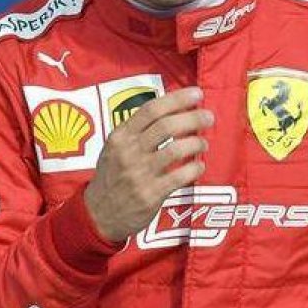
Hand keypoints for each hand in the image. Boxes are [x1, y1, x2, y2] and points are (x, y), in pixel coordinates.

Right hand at [82, 87, 211, 241]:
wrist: (98, 213)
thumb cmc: (112, 176)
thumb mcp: (114, 148)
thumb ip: (136, 131)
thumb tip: (170, 110)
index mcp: (120, 136)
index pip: (151, 110)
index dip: (177, 99)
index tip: (197, 94)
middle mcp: (129, 152)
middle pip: (166, 126)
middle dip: (192, 118)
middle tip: (208, 116)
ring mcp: (139, 174)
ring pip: (175, 150)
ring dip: (196, 143)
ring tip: (202, 144)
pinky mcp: (150, 194)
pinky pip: (180, 177)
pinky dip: (194, 169)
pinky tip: (198, 167)